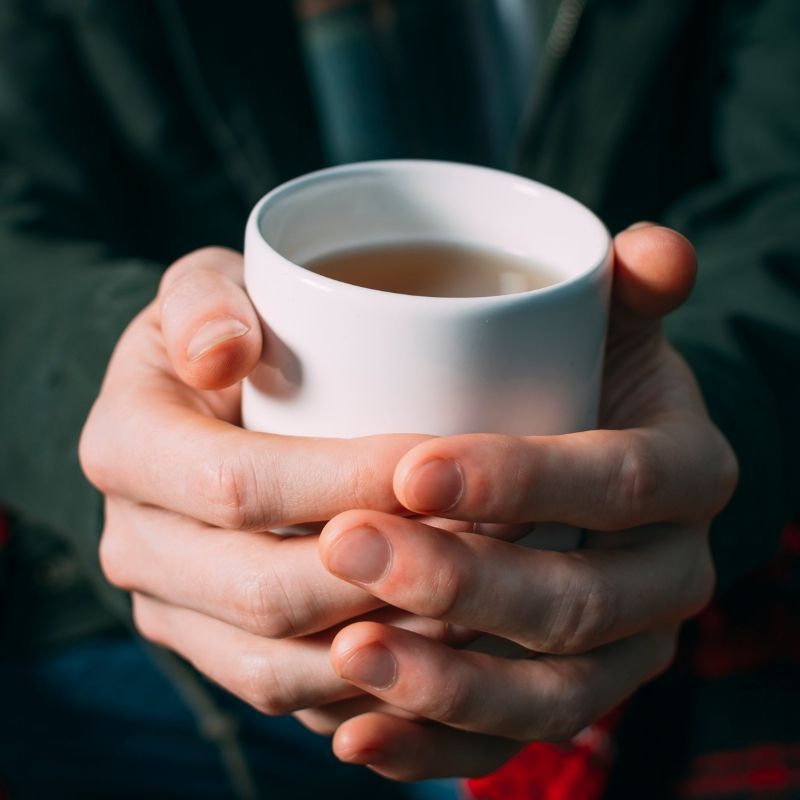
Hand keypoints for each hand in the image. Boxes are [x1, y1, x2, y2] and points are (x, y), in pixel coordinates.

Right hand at [79, 247, 433, 712]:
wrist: (224, 400)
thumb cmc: (239, 330)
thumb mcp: (211, 287)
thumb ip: (203, 300)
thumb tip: (220, 352)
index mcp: (126, 446)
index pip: (240, 484)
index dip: (350, 482)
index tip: (441, 467)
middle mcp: (133, 540)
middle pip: (262, 592)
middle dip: (383, 572)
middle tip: (484, 538)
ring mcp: (171, 608)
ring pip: (277, 666)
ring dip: (386, 644)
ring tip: (477, 597)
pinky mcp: (214, 646)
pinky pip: (289, 693)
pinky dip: (366, 686)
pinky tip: (436, 646)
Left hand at [308, 224, 737, 780]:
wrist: (574, 470)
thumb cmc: (573, 378)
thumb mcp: (601, 323)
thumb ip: (622, 287)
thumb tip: (655, 247)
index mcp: (686, 474)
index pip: (619, 480)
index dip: (521, 479)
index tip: (408, 466)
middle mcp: (670, 576)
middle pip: (576, 603)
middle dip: (460, 583)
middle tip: (345, 548)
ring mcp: (623, 655)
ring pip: (546, 696)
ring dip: (442, 683)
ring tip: (346, 651)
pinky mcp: (566, 701)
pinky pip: (507, 746)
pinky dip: (431, 747)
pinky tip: (355, 731)